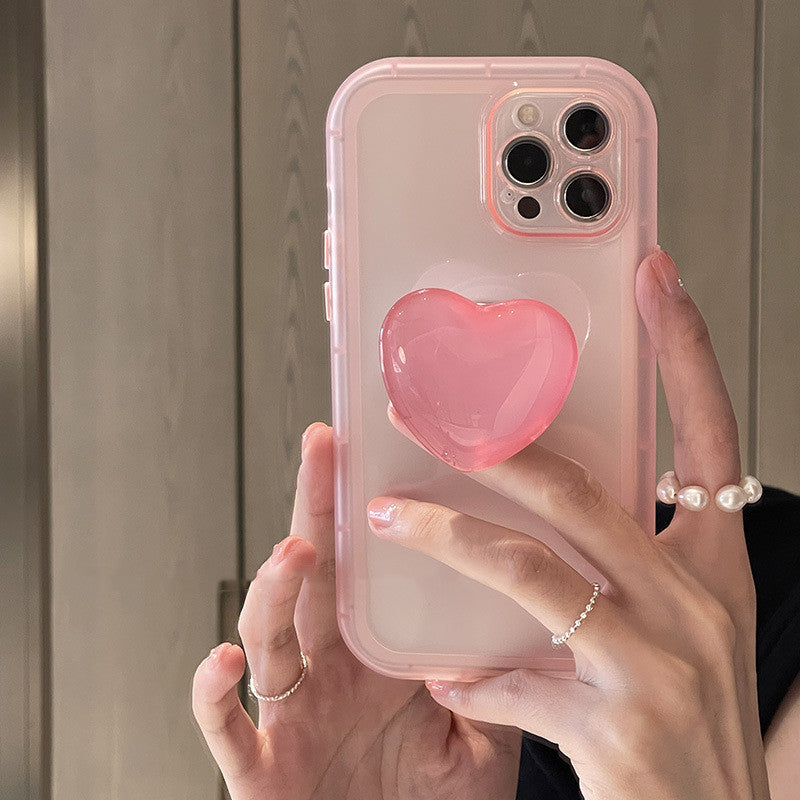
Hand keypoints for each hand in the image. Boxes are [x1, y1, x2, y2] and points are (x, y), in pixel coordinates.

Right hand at [191, 422, 519, 799]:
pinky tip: (226, 660)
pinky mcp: (262, 768)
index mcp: (374, 654)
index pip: (363, 565)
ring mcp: (292, 713)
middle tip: (323, 448)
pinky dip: (214, 695)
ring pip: (269, 634)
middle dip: (314, 508)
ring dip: (274, 589)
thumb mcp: (477, 738)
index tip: (379, 451)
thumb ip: (491, 685)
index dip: (363, 507)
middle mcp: (327, 670)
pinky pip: (228, 728)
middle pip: (314, 574)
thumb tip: (517, 628)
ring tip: (298, 552)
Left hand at [367, 250, 770, 799]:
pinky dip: (475, 678)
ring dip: (446, 537)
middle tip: (423, 414)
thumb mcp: (681, 630)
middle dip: (494, 447)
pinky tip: (447, 677)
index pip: (711, 436)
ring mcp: (661, 664)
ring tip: (389, 513)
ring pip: (529, 570)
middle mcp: (698, 603)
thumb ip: (629, 566)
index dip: (687, 354)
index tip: (657, 281)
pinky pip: (516, 682)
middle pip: (582, 492)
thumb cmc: (690, 728)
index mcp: (715, 568)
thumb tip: (553, 514)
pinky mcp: (618, 728)